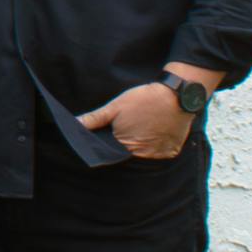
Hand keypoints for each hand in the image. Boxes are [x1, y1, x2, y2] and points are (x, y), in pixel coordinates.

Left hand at [77, 83, 193, 158]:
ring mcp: (159, 154)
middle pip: (130, 154)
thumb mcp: (116, 106)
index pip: (113, 152)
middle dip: (126, 145)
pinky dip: (157, 146)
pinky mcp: (172, 151)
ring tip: (144, 129)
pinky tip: (156, 132)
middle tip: (131, 129)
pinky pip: (161, 154)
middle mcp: (143, 154)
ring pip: (145, 155)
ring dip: (142, 146)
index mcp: (126, 145)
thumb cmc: (143, 100)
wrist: (176, 96)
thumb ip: (95, 118)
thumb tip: (75, 124)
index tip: (112, 136)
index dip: (111, 144)